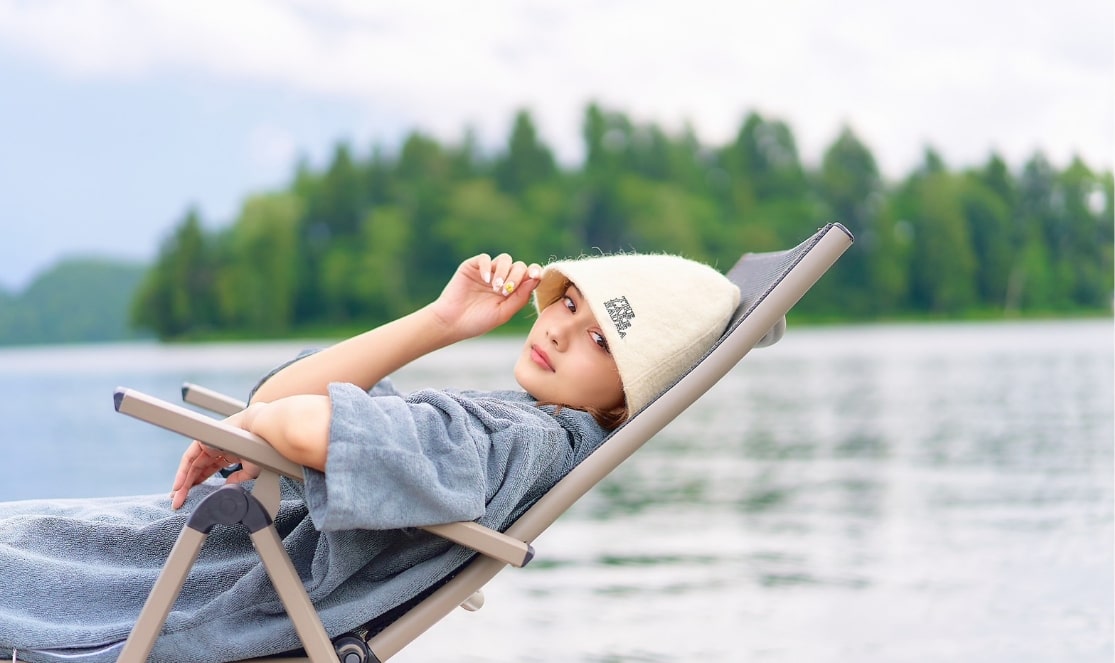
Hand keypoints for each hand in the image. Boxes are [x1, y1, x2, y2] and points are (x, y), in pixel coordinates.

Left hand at [170, 407, 260, 508]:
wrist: (259, 434)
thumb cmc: (259, 449)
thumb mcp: (251, 469)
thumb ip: (239, 478)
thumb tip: (228, 485)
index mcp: (229, 453)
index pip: (211, 469)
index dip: (202, 483)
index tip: (195, 496)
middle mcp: (217, 448)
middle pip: (198, 469)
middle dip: (189, 487)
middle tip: (181, 502)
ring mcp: (209, 444)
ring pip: (191, 466)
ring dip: (183, 482)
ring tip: (177, 498)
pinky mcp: (202, 441)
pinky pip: (189, 458)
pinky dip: (182, 472)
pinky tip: (179, 486)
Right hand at [428, 253, 542, 340]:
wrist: (452, 323)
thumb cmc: (478, 321)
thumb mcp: (503, 313)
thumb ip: (520, 297)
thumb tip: (536, 279)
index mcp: (512, 290)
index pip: (528, 275)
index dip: (535, 271)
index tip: (536, 276)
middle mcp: (501, 278)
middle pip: (518, 265)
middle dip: (516, 276)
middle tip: (506, 291)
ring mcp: (487, 272)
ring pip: (504, 259)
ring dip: (504, 271)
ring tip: (496, 288)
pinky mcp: (472, 267)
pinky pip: (484, 258)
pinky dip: (488, 267)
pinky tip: (486, 280)